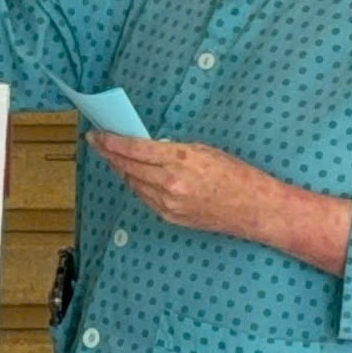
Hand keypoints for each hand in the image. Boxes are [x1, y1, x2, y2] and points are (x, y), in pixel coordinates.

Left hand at [89, 132, 351, 273]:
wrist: (254, 209)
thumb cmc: (236, 173)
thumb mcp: (204, 150)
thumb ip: (173, 149)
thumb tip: (147, 147)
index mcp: (180, 160)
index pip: (134, 150)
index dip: (111, 142)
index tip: (97, 134)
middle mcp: (170, 184)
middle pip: (128, 167)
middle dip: (109, 154)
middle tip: (98, 142)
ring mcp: (169, 204)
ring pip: (133, 184)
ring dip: (121, 170)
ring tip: (112, 157)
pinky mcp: (171, 218)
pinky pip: (145, 198)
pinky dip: (136, 185)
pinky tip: (133, 176)